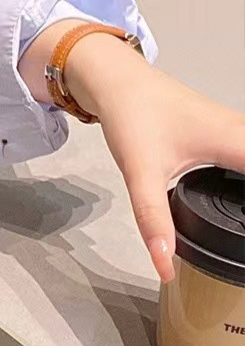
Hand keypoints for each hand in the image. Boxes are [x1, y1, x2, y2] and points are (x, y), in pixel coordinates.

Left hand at [63, 29, 244, 282]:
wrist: (113, 77)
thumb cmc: (131, 115)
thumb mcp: (141, 172)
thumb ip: (154, 220)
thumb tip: (165, 267)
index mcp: (237, 143)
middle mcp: (244, 133)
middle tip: (241, 232)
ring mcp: (237, 129)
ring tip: (241, 219)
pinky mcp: (227, 131)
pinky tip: (238, 200)